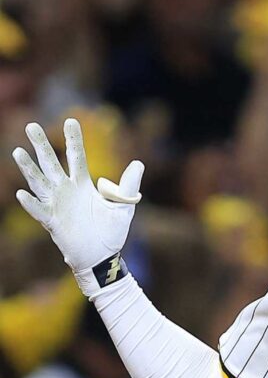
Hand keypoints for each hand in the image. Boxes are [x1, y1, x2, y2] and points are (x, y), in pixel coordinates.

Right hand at [12, 119, 142, 290]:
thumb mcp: (124, 205)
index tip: (70, 120)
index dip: (74, 140)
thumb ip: (129, 185)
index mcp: (83, 185)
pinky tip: (21, 193)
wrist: (103, 257)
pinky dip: (31, 203)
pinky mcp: (54, 223)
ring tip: (18, 152)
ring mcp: (57, 206)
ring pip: (40, 183)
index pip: (77, 157)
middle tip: (31, 126)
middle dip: (42, 146)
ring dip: (29, 169)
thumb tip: (138, 162)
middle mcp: (66, 192)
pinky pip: (40, 211)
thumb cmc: (111, 232)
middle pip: (51, 164)